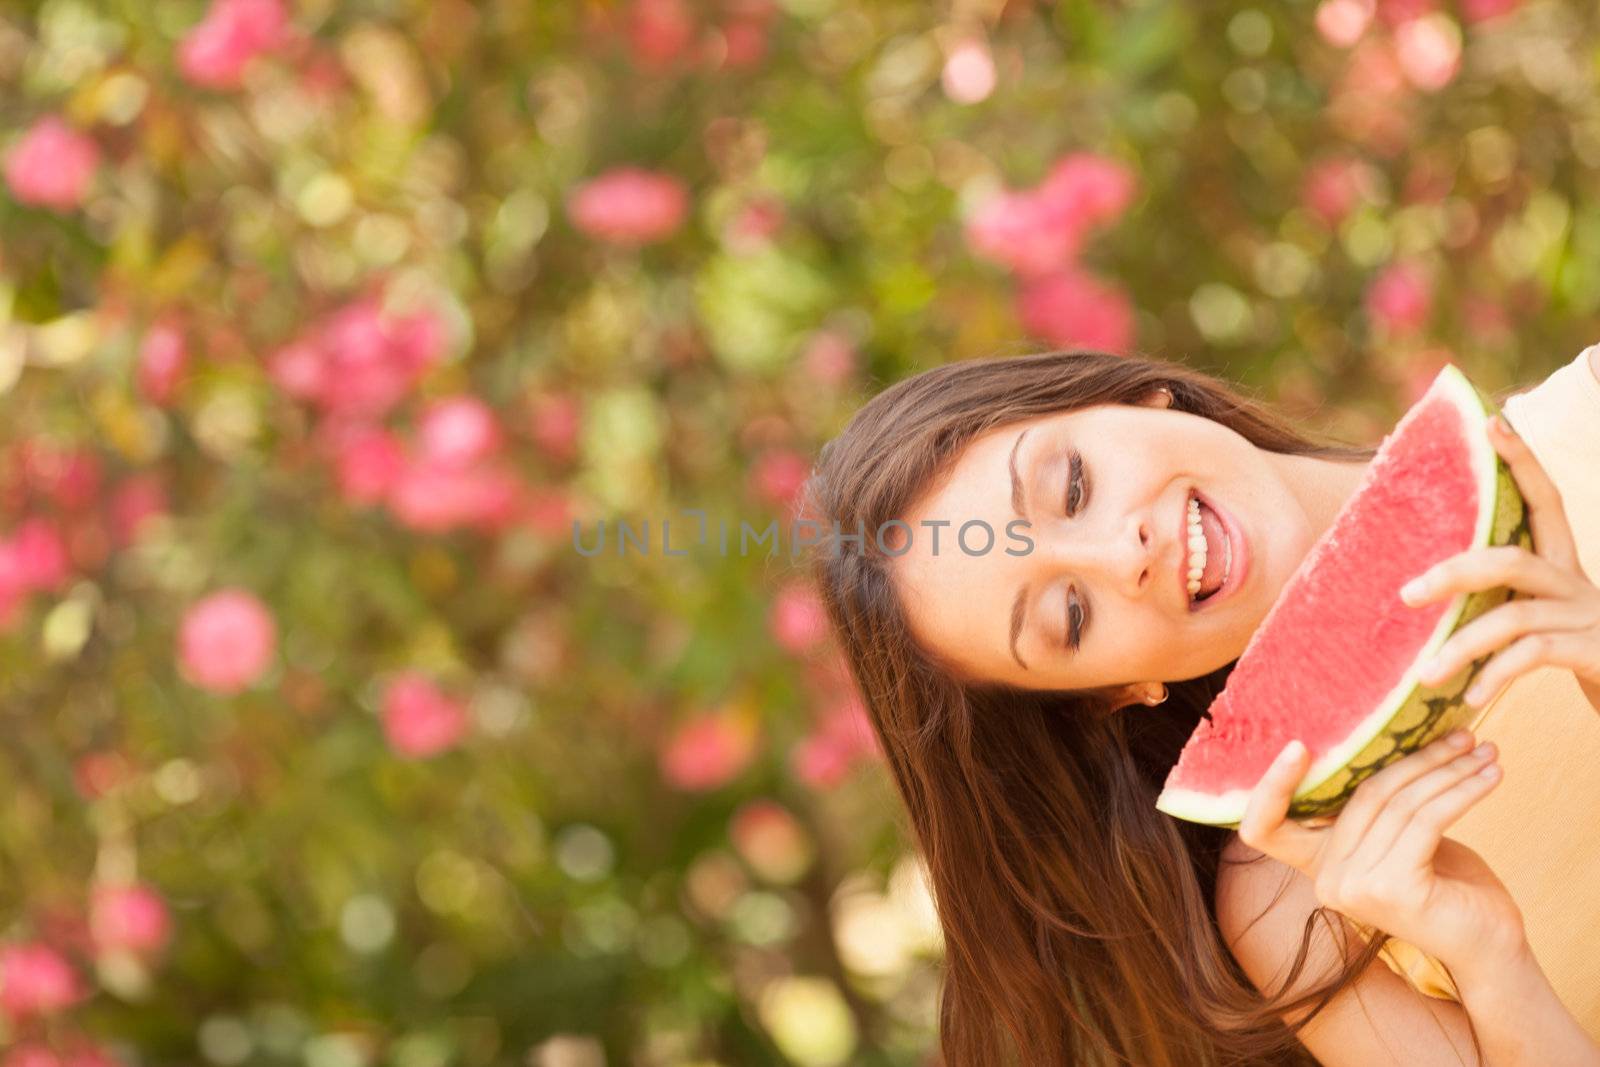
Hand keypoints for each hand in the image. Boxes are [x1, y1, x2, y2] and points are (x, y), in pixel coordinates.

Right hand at [1238, 729, 1527, 975]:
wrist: (1490, 945)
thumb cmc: (1448, 885)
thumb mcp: (1401, 838)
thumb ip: (1380, 807)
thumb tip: (1389, 736)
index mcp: (1317, 866)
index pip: (1265, 829)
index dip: (1271, 786)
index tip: (1299, 745)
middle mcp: (1326, 880)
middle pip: (1365, 794)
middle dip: (1419, 758)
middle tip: (1461, 735)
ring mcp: (1356, 887)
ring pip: (1400, 803)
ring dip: (1449, 770)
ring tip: (1484, 751)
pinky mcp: (1393, 888)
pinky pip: (1426, 820)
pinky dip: (1463, 791)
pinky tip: (1491, 775)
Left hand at [1400, 414, 1599, 714]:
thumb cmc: (1568, 655)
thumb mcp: (1536, 618)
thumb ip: (1497, 598)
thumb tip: (1418, 590)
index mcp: (1562, 564)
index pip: (1544, 500)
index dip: (1521, 460)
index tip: (1493, 421)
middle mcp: (1577, 582)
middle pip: (1510, 560)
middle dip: (1453, 574)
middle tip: (1405, 596)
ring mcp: (1588, 617)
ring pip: (1514, 616)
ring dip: (1463, 646)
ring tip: (1426, 675)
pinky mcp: (1595, 652)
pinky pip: (1535, 656)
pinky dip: (1496, 675)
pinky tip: (1470, 698)